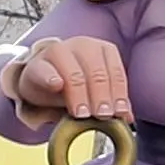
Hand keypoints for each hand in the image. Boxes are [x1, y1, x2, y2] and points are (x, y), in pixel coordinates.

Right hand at [12, 35, 133, 121]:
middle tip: (102, 116)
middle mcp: (83, 46)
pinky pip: (45, 70)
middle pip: (97, 73)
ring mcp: (59, 51)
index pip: (116, 73)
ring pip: (74, 73)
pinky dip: (51, 78)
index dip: (119, 95)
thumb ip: (111, 102)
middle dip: (101, 97)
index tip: (118, 113)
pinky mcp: (37, 63)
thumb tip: (127, 118)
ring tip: (81, 114)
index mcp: (103, 50)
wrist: (39, 79)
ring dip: (80, 95)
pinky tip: (56, 86)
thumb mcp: (95, 92)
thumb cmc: (72, 85)